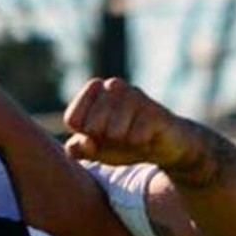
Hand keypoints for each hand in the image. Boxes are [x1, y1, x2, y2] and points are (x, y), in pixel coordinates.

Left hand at [62, 78, 200, 171]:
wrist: (163, 145)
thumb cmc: (123, 142)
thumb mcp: (96, 149)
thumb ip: (78, 148)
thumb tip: (82, 143)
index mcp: (95, 92)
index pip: (72, 119)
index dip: (82, 136)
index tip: (95, 135)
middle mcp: (113, 86)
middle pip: (92, 127)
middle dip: (103, 141)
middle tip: (118, 137)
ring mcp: (136, 95)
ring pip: (114, 132)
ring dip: (121, 142)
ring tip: (131, 136)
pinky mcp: (155, 110)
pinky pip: (136, 137)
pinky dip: (139, 144)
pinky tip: (147, 137)